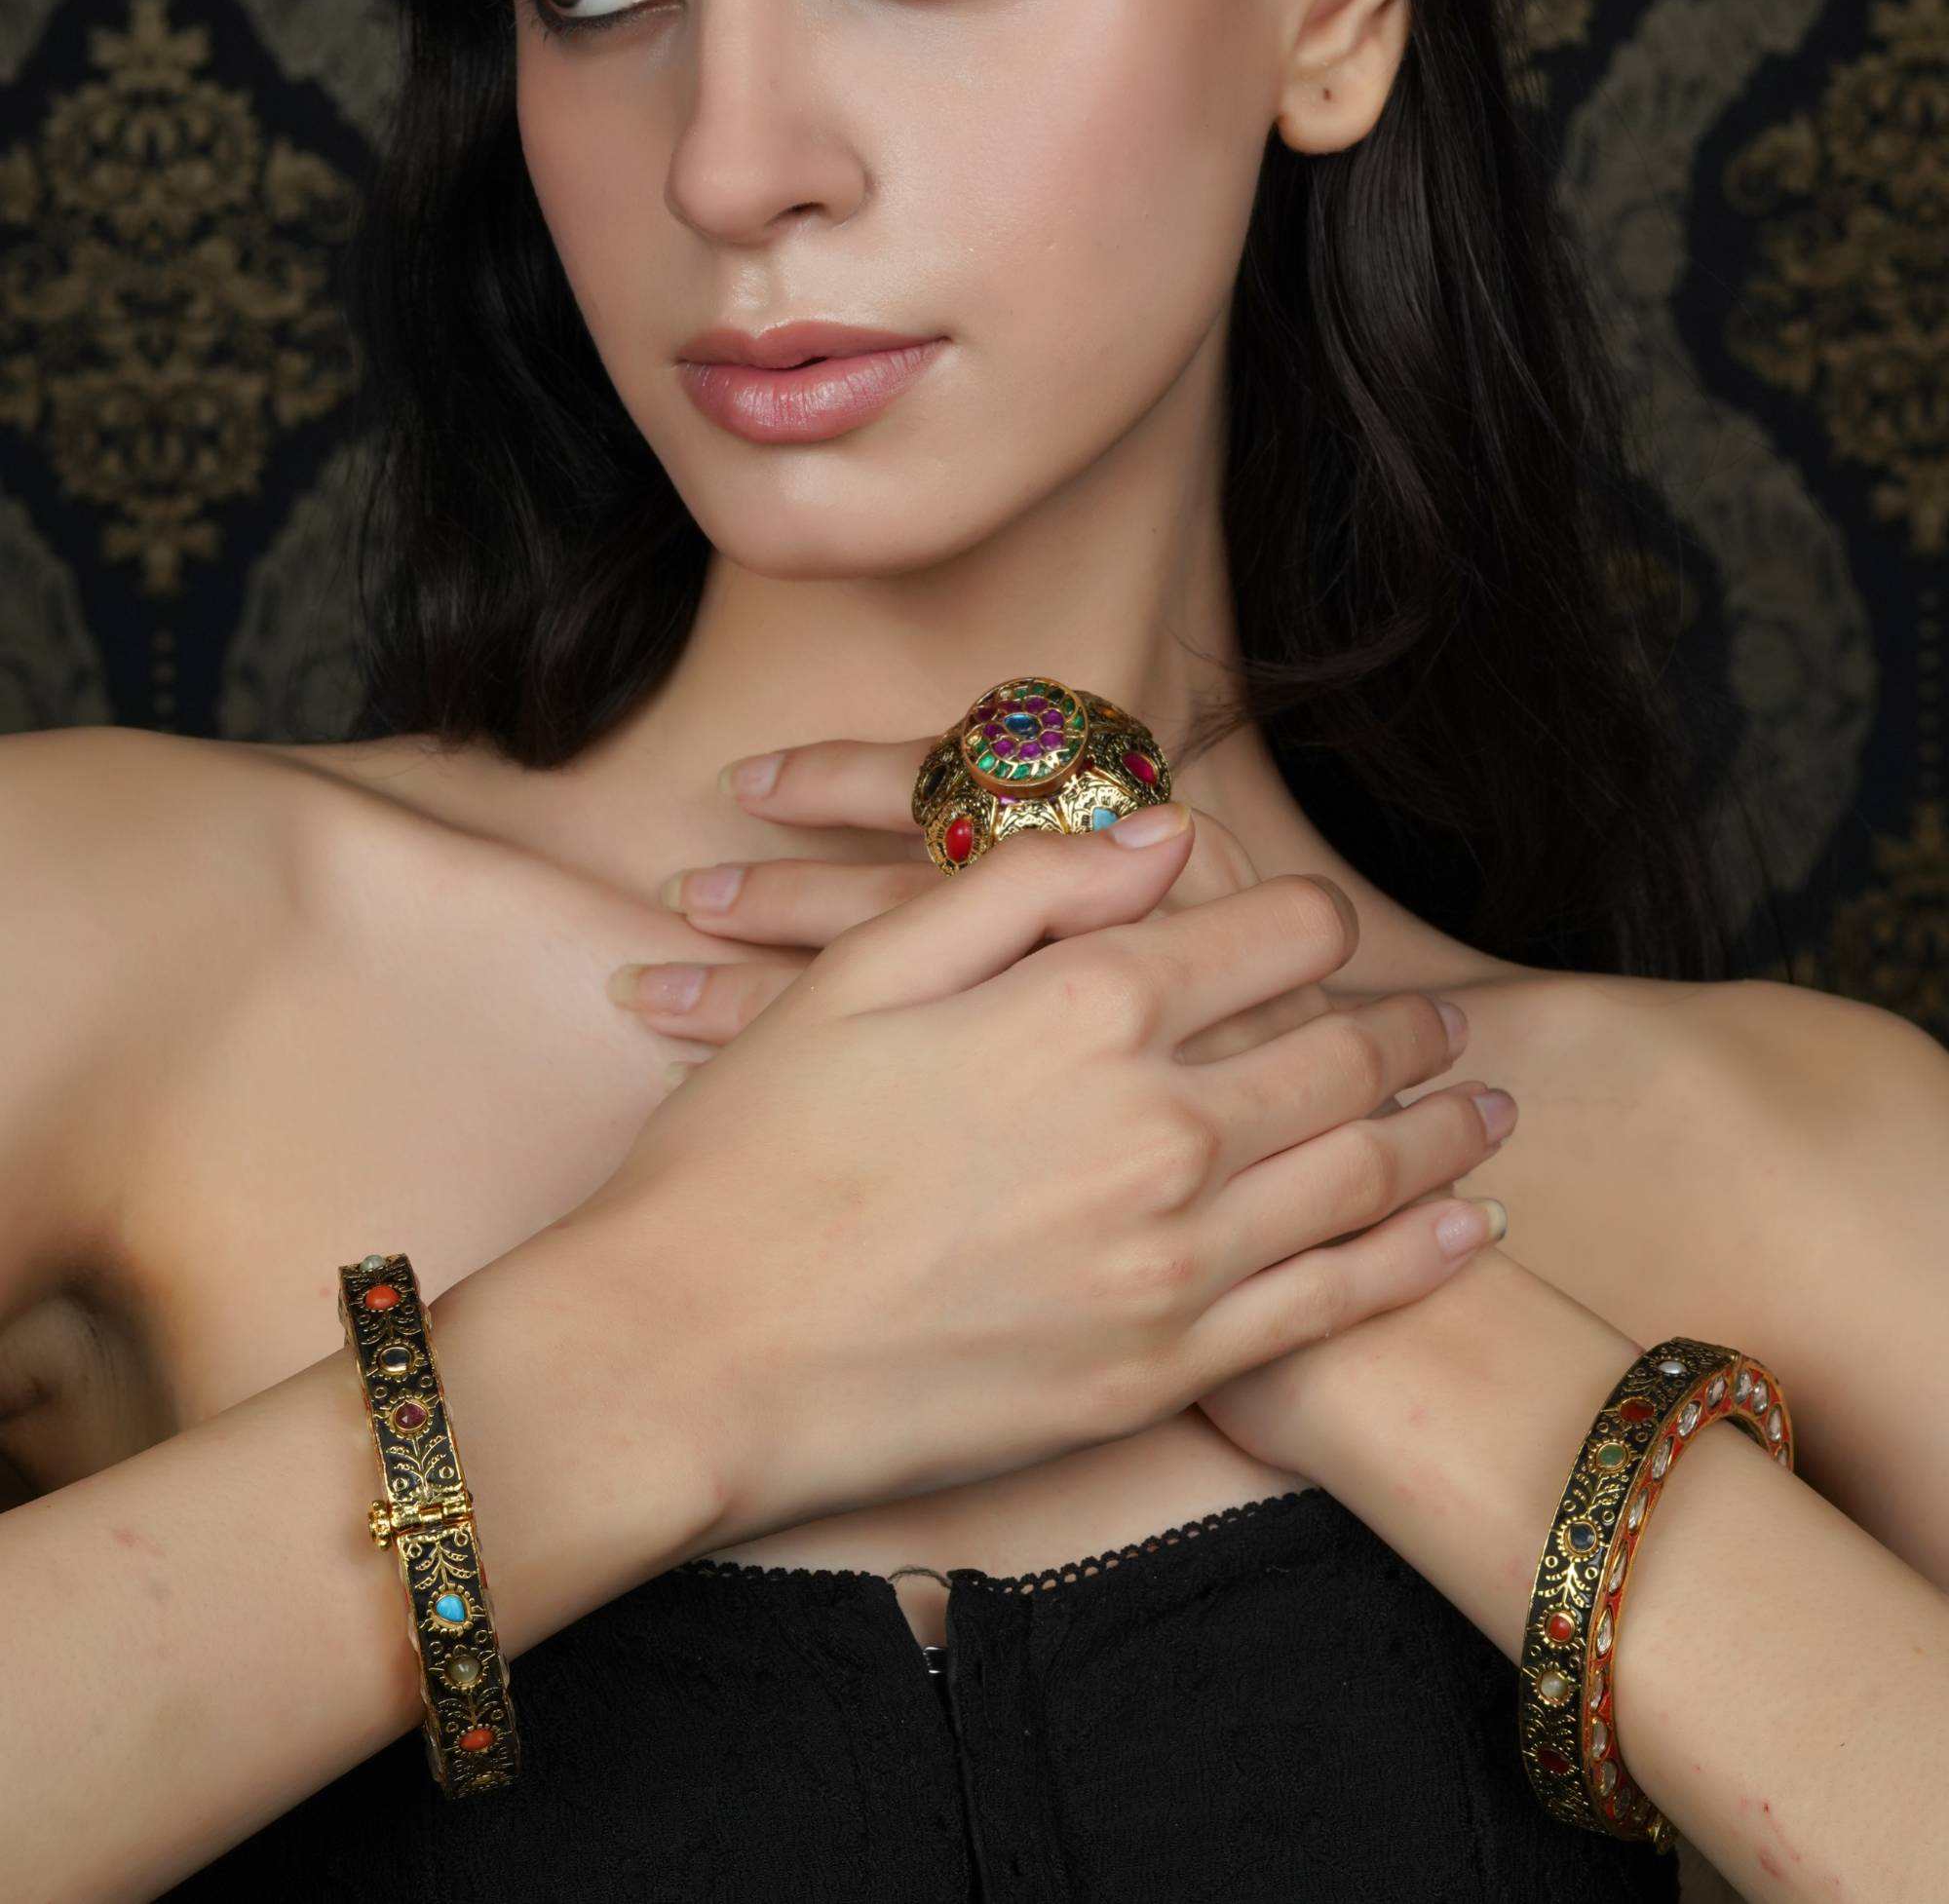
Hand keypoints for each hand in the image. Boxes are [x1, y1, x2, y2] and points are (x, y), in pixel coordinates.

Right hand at [593, 738, 1514, 1533]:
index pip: (1270, 931)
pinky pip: (1334, 1303)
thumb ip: (1029, 886)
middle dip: (1409, 1026)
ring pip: (1364, 1172)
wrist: (687, 1353)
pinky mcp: (1163, 1371)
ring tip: (1488, 1110)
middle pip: (1342, 1050)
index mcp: (1089, 1006)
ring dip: (1444, 1133)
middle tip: (1452, 1022)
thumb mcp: (865, 968)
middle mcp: (1160, 1127)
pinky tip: (1464, 1230)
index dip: (1315, 918)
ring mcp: (1173, 1259)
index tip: (1330, 924)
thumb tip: (1167, 836)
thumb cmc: (753, 1149)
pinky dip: (1417, 1257)